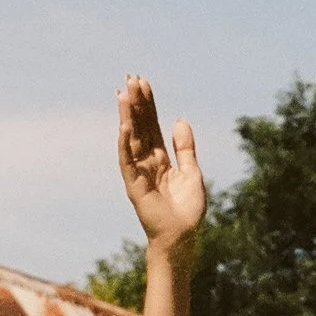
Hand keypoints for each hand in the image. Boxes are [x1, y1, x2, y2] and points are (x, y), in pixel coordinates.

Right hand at [117, 73, 205, 249]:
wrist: (182, 237)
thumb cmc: (187, 210)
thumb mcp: (192, 172)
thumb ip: (185, 147)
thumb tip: (180, 121)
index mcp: (160, 159)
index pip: (151, 125)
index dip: (148, 104)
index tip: (143, 82)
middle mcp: (146, 162)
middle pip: (139, 127)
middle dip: (135, 103)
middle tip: (131, 78)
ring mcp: (138, 173)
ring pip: (130, 139)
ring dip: (126, 116)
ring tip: (123, 94)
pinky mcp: (134, 186)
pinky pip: (127, 162)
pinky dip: (124, 144)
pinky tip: (124, 126)